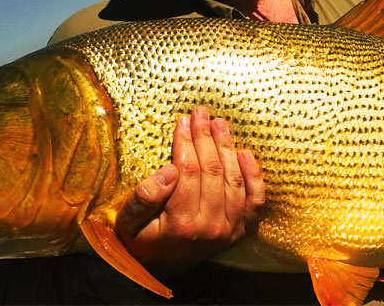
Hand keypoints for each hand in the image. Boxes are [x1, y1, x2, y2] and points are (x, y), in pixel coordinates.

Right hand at [116, 107, 264, 279]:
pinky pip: (254, 200)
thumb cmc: (141, 241)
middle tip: (201, 113)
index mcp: (181, 223)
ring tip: (219, 124)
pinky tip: (245, 153)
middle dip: (206, 137)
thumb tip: (168, 170)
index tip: (183, 121)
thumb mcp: (128, 222)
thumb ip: (144, 198)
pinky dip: (253, 176)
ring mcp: (229, 230)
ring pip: (234, 180)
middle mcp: (211, 227)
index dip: (186, 142)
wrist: (160, 271)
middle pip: (213, 171)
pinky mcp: (240, 231)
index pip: (188, 171)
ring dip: (228, 148)